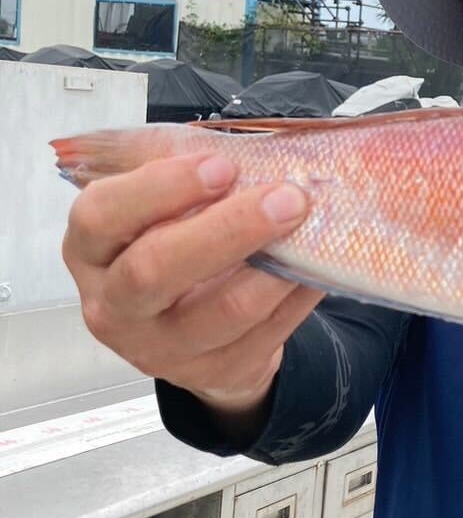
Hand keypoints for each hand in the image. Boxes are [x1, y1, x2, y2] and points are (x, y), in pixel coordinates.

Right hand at [62, 152, 322, 416]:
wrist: (193, 328)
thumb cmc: (174, 245)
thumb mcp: (160, 205)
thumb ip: (180, 171)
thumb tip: (242, 145)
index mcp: (90, 250)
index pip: (101, 216)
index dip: (160, 187)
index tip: (220, 165)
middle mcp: (113, 305)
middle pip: (155, 270)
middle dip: (228, 229)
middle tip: (285, 197)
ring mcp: (160, 349)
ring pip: (222, 311)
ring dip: (276, 266)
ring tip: (308, 228)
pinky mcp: (213, 372)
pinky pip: (266, 333)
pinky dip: (298, 295)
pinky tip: (316, 266)